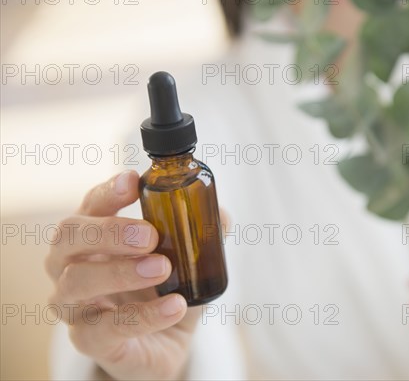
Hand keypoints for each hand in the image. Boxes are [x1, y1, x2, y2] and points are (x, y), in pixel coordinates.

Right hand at [45, 170, 227, 379]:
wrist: (163, 345)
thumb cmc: (163, 292)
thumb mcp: (185, 260)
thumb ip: (200, 235)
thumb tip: (221, 215)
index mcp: (93, 237)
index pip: (90, 205)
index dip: (107, 191)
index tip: (133, 181)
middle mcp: (71, 266)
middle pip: (69, 236)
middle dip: (109, 231)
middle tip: (150, 236)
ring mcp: (74, 305)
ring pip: (77, 281)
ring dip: (122, 271)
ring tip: (163, 268)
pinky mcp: (90, 340)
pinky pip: (107, 327)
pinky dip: (144, 315)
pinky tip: (175, 306)